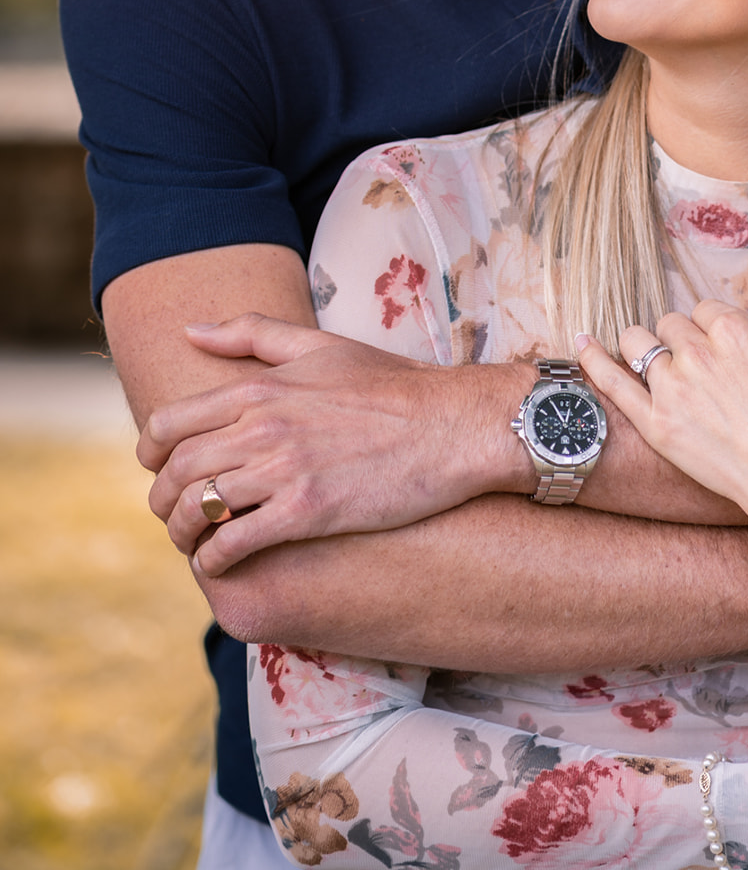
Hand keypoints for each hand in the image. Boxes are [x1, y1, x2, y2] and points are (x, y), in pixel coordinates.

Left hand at [138, 314, 532, 575]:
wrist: (450, 425)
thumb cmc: (392, 384)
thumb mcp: (321, 345)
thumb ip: (252, 333)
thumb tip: (191, 330)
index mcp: (259, 388)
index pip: (169, 424)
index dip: (151, 454)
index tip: (159, 470)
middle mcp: (262, 427)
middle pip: (176, 471)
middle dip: (162, 499)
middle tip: (173, 514)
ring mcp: (282, 471)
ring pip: (197, 510)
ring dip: (183, 533)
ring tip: (194, 543)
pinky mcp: (307, 512)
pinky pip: (234, 544)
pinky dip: (216, 559)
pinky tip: (223, 563)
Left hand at [578, 282, 747, 596]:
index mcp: (735, 331)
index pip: (709, 309)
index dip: (720, 328)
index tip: (731, 352)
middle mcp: (698, 353)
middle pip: (673, 324)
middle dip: (686, 338)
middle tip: (708, 370)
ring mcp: (672, 389)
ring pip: (641, 344)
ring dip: (647, 346)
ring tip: (657, 362)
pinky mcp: (656, 425)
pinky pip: (613, 384)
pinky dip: (593, 360)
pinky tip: (581, 343)